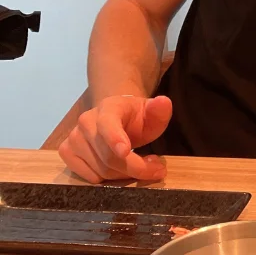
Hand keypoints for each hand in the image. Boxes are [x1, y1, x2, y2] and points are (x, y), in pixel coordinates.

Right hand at [57, 95, 171, 182]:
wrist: (115, 116)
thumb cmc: (136, 117)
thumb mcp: (153, 113)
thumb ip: (160, 110)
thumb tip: (163, 102)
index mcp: (108, 108)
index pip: (108, 124)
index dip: (115, 139)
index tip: (125, 152)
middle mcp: (86, 121)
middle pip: (108, 156)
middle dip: (135, 167)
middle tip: (157, 169)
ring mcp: (73, 138)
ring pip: (100, 170)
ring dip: (124, 175)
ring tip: (140, 165)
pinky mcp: (66, 152)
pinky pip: (89, 177)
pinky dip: (108, 179)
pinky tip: (119, 169)